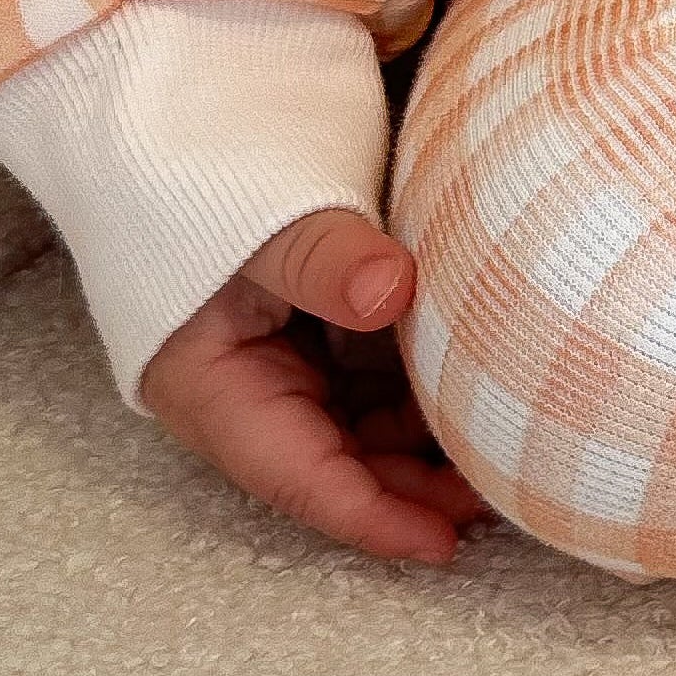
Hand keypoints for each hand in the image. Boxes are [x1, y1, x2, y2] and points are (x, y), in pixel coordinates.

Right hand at [138, 207, 491, 563]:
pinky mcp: (315, 338)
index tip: (441, 542)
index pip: (295, 475)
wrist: (169, 133)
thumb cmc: (195, 177)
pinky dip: (427, 392)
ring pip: (365, 430)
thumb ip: (320, 254)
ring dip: (428, 445)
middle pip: (338, 467)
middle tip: (500, 493)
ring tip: (506, 449)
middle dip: (415, 491)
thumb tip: (392, 290)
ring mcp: (282, 366)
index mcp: (206, 385)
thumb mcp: (257, 214)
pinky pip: (377, 383)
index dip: (369, 516)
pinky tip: (482, 389)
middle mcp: (243, 392)